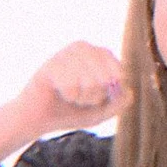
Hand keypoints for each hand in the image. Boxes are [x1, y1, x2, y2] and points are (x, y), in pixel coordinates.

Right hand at [17, 41, 132, 134]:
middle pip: (106, 79)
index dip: (110, 93)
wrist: (40, 118)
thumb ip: (120, 103)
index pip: (119, 74)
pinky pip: (72, 87)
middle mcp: (85, 48)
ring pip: (90, 83)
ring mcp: (67, 53)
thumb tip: (127, 91)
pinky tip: (59, 92)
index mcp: (101, 54)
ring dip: (81, 98)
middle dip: (95, 97)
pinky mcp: (52, 63)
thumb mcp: (103, 111)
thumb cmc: (74, 110)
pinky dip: (68, 97)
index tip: (99, 96)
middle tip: (82, 97)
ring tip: (70, 95)